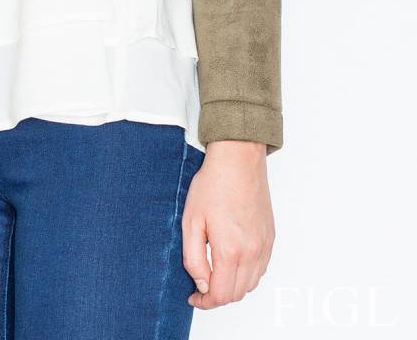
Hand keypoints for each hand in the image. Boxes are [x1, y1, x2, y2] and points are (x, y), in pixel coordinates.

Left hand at [182, 140, 274, 309]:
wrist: (238, 160)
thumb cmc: (213, 185)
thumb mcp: (191, 221)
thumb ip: (194, 258)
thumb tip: (201, 284)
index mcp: (230, 250)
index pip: (220, 295)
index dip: (205, 302)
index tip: (193, 297)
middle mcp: (252, 252)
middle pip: (236, 294)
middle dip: (217, 296)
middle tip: (201, 286)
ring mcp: (264, 245)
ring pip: (250, 284)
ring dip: (232, 286)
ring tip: (215, 273)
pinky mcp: (270, 238)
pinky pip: (261, 269)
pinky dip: (247, 274)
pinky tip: (233, 262)